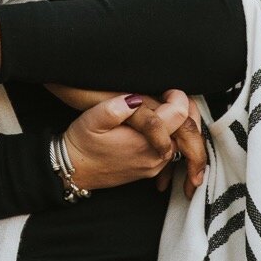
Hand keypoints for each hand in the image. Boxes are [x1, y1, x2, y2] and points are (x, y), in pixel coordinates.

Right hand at [63, 90, 201, 194]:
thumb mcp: (93, 119)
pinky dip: (173, 137)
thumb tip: (135, 98)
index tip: (167, 90)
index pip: (179, 116)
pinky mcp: (149, 170)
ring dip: (180, 124)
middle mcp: (155, 158)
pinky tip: (164, 127)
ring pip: (182, 142)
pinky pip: (172, 152)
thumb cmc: (81, 144)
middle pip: (188, 131)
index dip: (177, 97)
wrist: (73, 170)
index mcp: (145, 143)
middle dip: (186, 110)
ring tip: (169, 106)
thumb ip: (116, 107)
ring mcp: (153, 166)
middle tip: (174, 95)